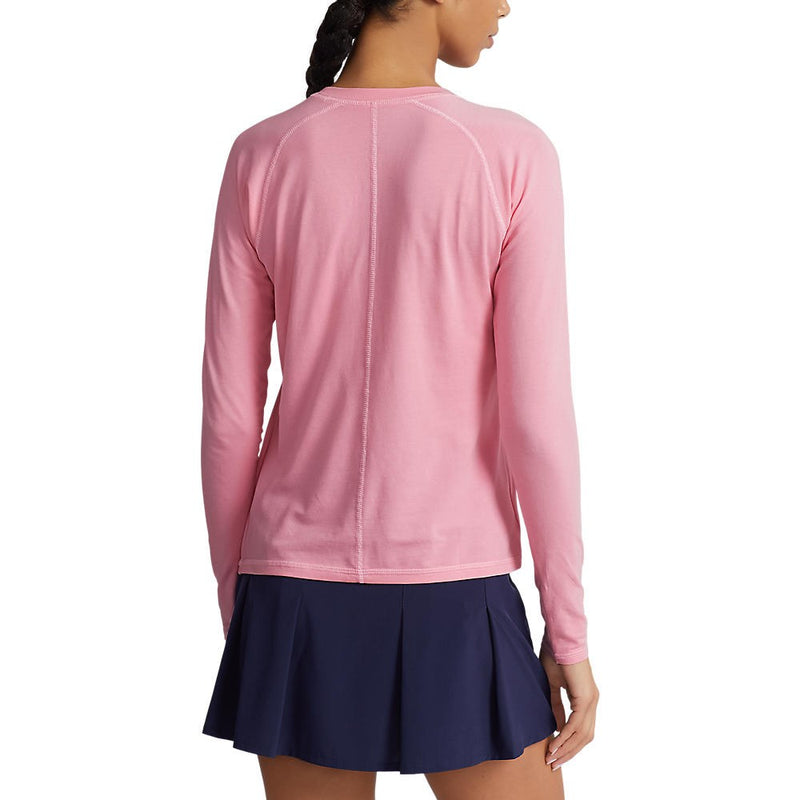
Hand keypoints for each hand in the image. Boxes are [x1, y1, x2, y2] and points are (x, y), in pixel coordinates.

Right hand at [539, 651, 598, 770]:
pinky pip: (576, 723)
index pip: (581, 730)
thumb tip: (557, 727)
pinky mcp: (585, 696)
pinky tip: (555, 743)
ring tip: (552, 758)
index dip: (568, 745)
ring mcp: (591, 699)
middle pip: (585, 737)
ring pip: (582, 734)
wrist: (559, 637)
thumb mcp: (552, 685)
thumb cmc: (554, 655)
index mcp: (585, 698)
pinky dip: (566, 736)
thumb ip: (555, 706)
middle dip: (569, 753)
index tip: (554, 756)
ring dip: (567, 748)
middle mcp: (592, 701)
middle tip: (553, 764)